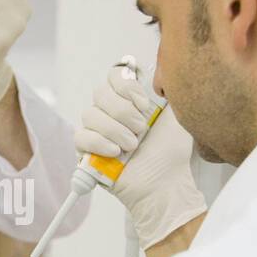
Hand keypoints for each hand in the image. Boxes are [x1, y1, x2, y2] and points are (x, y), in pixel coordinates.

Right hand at [75, 63, 205, 250]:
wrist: (166, 183)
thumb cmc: (171, 153)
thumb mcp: (176, 114)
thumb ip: (163, 88)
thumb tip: (147, 72)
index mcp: (130, 100)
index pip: (114, 75)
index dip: (126, 86)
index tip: (145, 104)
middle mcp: (112, 113)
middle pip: (99, 92)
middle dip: (123, 111)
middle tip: (141, 130)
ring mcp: (98, 132)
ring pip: (89, 114)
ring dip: (114, 129)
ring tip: (133, 146)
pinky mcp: (87, 152)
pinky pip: (81, 137)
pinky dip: (99, 142)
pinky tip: (116, 152)